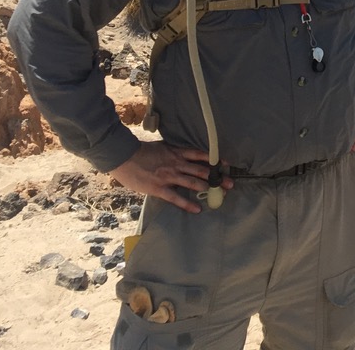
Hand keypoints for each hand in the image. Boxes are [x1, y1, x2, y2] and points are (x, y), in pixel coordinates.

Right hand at [108, 142, 231, 213]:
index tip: (227, 165)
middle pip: (202, 170)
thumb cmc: (141, 151)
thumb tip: (184, 156)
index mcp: (177, 152)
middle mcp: (177, 163)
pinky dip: (188, 204)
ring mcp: (169, 176)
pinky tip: (197, 209)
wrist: (124, 156)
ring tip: (220, 195)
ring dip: (208, 188)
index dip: (215, 160)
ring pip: (193, 182)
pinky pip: (176, 198)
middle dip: (217, 177)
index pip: (201, 155)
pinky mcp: (159, 188)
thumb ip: (174, 152)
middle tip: (230, 184)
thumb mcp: (162, 147)